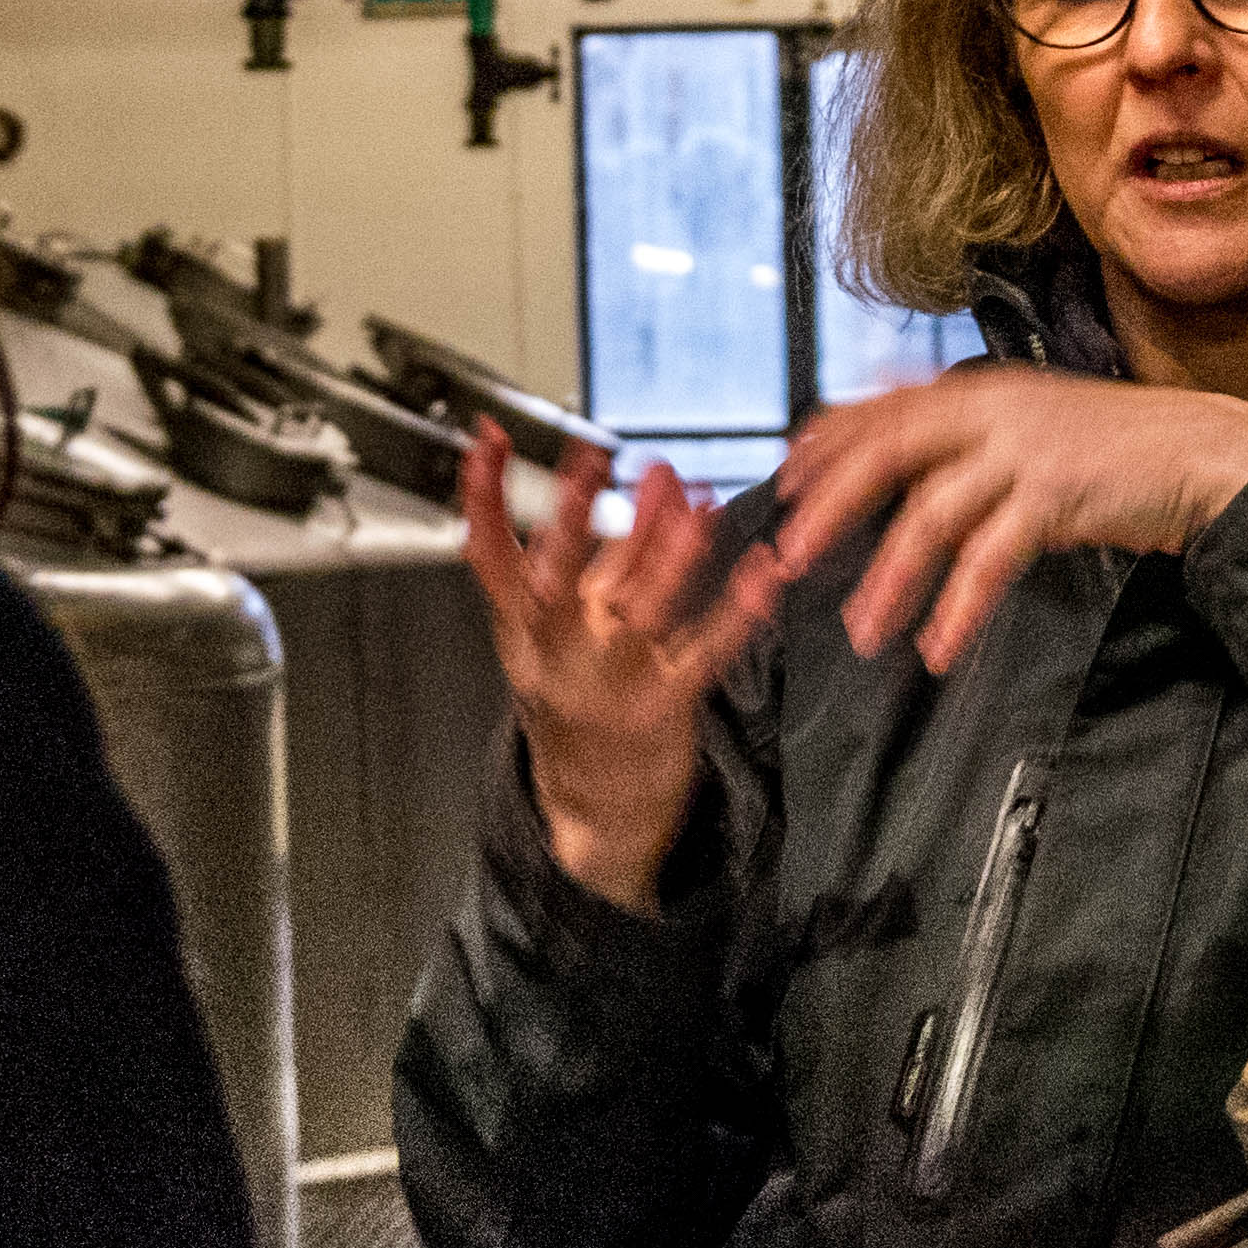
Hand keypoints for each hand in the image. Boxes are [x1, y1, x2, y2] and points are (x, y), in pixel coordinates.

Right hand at [455, 420, 786, 912]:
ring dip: (664, 552)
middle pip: (557, 580)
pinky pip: (703, 654)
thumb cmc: (583, 696)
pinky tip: (761, 574)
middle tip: (591, 459)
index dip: (486, 498)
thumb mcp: (567, 629)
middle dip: (571, 518)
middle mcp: (559, 654)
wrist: (596, 805)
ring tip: (689, 498)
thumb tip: (645, 478)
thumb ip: (606, 553)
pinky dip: (735, 613)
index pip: (491, 556)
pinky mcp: (664, 707)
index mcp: (526, 630)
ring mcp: (610, 682)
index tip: (492, 442)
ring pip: (635, 611)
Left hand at [767, 364, 1247, 675]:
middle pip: (888, 452)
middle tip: (791, 558)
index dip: (825, 445)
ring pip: (931, 516)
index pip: (880, 410)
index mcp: (979, 391)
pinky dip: (957, 607)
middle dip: (830, 507)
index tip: (784, 482)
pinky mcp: (1057, 497)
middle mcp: (993, 411)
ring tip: (863, 630)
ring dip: (889, 578)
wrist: (1200, 452)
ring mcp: (1024, 451)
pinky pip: (988, 560)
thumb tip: (902, 457)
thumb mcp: (1034, 422)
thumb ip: (970, 435)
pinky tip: (938, 646)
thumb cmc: (1116, 447)